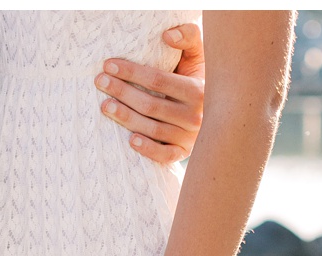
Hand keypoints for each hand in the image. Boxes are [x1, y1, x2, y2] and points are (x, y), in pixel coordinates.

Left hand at [98, 21, 205, 164]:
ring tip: (105, 106)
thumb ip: (188, 38)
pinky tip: (129, 141)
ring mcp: (190, 137)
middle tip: (100, 82)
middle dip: (122, 92)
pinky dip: (147, 149)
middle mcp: (196, 115)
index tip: (109, 65)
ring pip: (153, 129)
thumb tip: (167, 35)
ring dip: (126, 118)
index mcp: (198, 90)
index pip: (159, 80)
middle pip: (151, 105)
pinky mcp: (183, 152)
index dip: (132, 72)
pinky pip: (165, 155)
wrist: (221, 112)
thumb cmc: (198, 80)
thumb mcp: (199, 58)